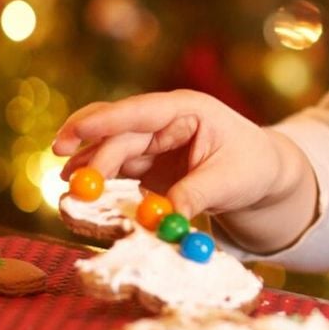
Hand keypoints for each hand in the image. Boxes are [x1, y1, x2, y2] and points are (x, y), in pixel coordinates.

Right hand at [53, 91, 317, 250]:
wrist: (262, 175)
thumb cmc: (252, 167)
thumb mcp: (229, 181)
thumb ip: (193, 196)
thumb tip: (159, 219)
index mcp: (189, 110)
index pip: (141, 111)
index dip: (106, 120)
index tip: (75, 132)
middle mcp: (166, 121)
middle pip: (120, 132)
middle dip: (90, 152)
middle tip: (66, 177)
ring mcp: (154, 142)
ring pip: (112, 150)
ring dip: (88, 166)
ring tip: (66, 187)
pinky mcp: (148, 164)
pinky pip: (117, 170)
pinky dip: (100, 182)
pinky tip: (83, 196)